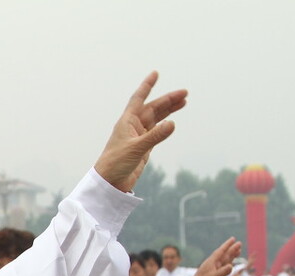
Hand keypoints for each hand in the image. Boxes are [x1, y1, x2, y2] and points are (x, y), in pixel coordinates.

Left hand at [94, 72, 187, 191]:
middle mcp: (132, 127)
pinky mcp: (143, 148)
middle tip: (184, 93)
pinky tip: (172, 121)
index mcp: (127, 122)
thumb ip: (155, 137)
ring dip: (168, 110)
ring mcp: (138, 137)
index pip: (138, 99)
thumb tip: (172, 124)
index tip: (155, 73)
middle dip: (167, 100)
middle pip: (152, 108)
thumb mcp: (136, 149)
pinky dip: (165, 125)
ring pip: (156, 119)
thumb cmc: (115, 164)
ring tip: (184, 102)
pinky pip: (156, 132)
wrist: (109, 183)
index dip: (147, 86)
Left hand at [193, 238, 240, 275]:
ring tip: (239, 251)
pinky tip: (231, 263)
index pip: (220, 252)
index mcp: (211, 262)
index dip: (227, 245)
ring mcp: (214, 270)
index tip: (233, 239)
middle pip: (224, 255)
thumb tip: (231, 266)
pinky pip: (223, 267)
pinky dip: (229, 264)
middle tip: (239, 243)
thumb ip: (222, 272)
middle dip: (231, 249)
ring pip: (225, 260)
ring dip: (232, 255)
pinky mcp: (215, 275)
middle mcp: (213, 264)